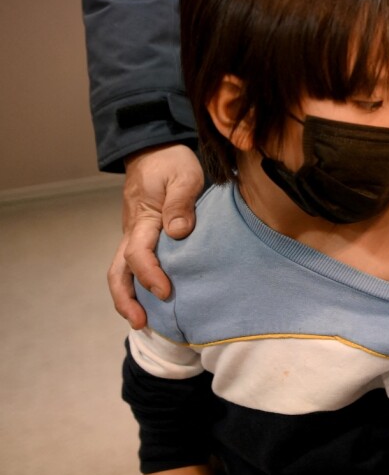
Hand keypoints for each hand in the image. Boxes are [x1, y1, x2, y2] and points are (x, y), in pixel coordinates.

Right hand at [109, 145, 204, 328]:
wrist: (155, 151)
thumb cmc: (172, 163)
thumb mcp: (184, 175)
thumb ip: (182, 202)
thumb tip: (178, 232)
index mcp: (142, 219)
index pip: (138, 253)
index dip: (149, 275)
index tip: (165, 292)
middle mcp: (133, 232)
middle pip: (118, 271)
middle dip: (126, 299)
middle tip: (141, 322)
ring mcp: (135, 236)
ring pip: (122, 271)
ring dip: (129, 297)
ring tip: (144, 322)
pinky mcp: (144, 238)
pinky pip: (135, 266)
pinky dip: (138, 286)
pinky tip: (154, 302)